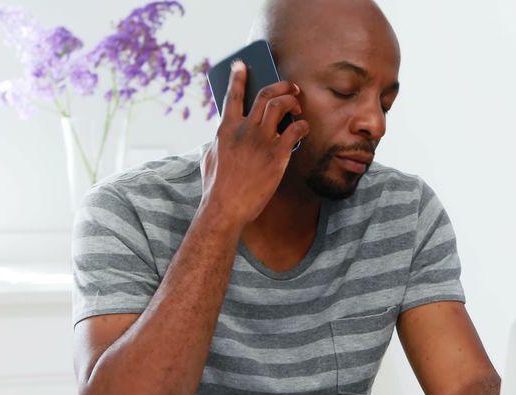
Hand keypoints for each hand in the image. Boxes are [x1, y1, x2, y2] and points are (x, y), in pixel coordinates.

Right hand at [199, 60, 309, 227]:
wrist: (225, 208)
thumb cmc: (216, 188)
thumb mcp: (211, 158)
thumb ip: (219, 141)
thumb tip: (226, 134)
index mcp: (225, 129)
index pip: (233, 95)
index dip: (239, 77)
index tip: (243, 64)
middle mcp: (244, 129)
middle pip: (265, 94)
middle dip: (280, 85)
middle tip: (290, 86)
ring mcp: (261, 140)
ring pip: (281, 105)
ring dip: (293, 100)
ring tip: (298, 104)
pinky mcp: (277, 154)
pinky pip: (296, 129)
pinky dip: (303, 125)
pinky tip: (305, 129)